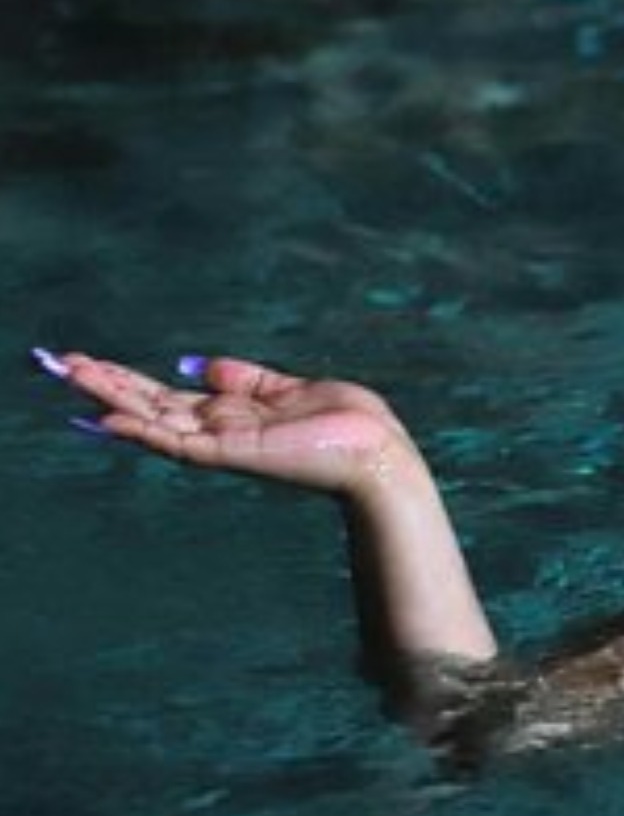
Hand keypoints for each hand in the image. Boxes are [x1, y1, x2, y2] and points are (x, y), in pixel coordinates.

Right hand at [37, 348, 420, 502]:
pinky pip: (178, 442)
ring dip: (110, 398)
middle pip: (147, 403)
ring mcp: (222, 444)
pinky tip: (110, 418)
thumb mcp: (291, 388)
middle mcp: (218, 430)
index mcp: (230, 414)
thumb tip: (202, 363)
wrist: (377, 453)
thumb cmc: (347, 423)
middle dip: (103, 382)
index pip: (164, 395)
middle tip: (55, 362)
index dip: (124, 379)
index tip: (84, 361)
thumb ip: (247, 379)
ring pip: (152, 420)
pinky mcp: (234, 453)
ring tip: (68, 376)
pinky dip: (144, 430)